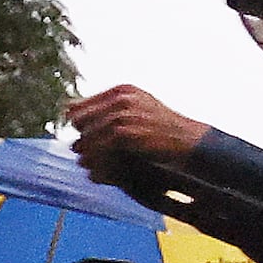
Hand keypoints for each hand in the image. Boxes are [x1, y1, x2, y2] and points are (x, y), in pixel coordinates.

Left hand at [70, 85, 211, 178]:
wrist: (190, 140)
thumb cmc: (165, 128)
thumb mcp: (140, 108)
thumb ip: (112, 107)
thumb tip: (71, 111)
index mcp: (122, 90)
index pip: (79, 105)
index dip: (78, 123)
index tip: (82, 136)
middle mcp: (121, 99)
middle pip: (80, 121)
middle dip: (81, 137)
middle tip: (82, 151)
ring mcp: (124, 114)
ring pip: (88, 136)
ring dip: (87, 152)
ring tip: (87, 164)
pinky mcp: (127, 133)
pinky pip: (101, 149)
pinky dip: (97, 161)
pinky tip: (97, 171)